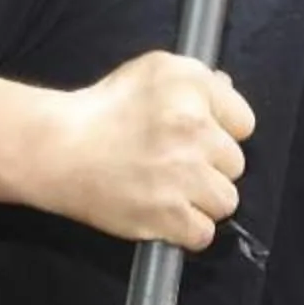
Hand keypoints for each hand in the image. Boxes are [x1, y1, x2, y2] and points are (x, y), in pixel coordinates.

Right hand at [38, 51, 255, 247]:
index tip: (195, 136)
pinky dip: (186, 230)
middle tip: (175, 164)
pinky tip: (166, 214)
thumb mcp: (152, 71)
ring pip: (226, 202)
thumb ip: (198, 80)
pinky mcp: (167, 215)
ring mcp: (182, 176)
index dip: (221, 131)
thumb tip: (227, 90)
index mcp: (191, 87)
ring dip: (203, 201)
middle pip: (236, 165)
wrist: (58, 148)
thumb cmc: (106, 108)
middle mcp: (192, 130)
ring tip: (171, 191)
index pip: (245, 123)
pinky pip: (204, 234)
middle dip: (210, 167)